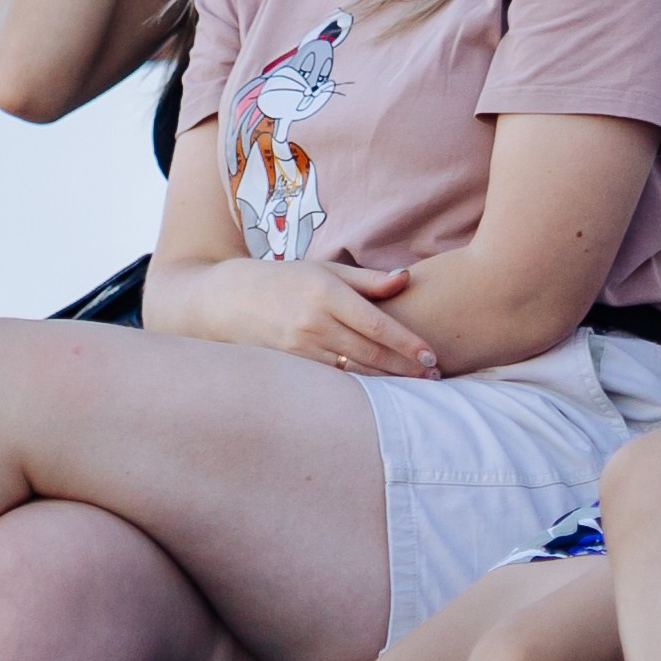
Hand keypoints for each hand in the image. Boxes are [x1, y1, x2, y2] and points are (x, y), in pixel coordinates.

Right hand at [180, 257, 439, 376]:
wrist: (225, 301)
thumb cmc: (284, 280)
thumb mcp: (325, 269)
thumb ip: (367, 280)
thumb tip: (406, 279)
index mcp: (325, 294)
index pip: (377, 325)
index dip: (407, 344)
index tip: (431, 356)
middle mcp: (313, 323)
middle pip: (370, 353)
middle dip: (405, 368)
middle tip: (435, 377)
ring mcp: (299, 348)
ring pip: (353, 371)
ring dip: (387, 381)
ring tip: (416, 387)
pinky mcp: (289, 367)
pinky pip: (332, 380)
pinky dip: (359, 386)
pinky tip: (380, 391)